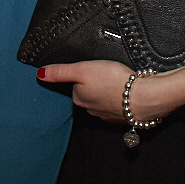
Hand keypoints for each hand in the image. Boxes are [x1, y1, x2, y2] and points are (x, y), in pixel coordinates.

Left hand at [40, 60, 162, 123]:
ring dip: (108, 91)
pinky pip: (118, 105)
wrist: (145, 97)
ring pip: (103, 100)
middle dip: (95, 84)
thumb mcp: (83, 69)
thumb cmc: (115, 81)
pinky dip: (121, 99)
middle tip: (106, 73)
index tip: (92, 69)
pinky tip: (127, 91)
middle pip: (88, 93)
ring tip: (117, 81)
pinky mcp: (124, 116)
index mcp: (79, 99)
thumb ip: (60, 71)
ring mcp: (108, 115)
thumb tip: (40, 74)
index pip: (75, 85)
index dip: (84, 74)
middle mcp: (91, 110)